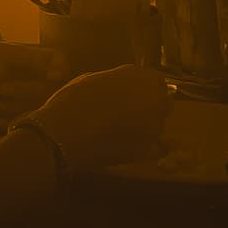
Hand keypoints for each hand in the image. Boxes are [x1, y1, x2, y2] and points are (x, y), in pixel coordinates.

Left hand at [0, 38, 72, 125]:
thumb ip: (33, 56)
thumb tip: (63, 70)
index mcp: (24, 58)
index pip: (58, 61)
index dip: (59, 69)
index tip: (52, 76)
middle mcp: (28, 78)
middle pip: (52, 87)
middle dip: (26, 90)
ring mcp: (23, 101)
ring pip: (42, 106)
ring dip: (16, 106)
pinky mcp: (17, 121)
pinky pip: (31, 123)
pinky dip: (14, 121)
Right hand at [14, 62, 174, 172]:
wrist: (65, 134)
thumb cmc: (72, 100)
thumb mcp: (93, 79)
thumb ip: (116, 81)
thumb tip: (120, 88)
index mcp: (140, 77)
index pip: (156, 80)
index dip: (144, 87)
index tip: (133, 92)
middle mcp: (154, 99)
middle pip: (163, 102)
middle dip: (150, 105)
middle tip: (130, 111)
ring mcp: (153, 126)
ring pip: (157, 124)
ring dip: (146, 125)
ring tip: (123, 130)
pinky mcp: (147, 150)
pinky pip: (156, 148)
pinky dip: (149, 147)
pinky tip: (134, 146)